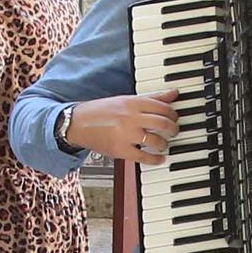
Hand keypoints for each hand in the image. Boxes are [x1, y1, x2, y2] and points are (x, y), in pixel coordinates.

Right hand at [62, 92, 179, 163]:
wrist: (77, 123)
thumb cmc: (101, 111)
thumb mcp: (125, 100)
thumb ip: (151, 98)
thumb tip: (173, 93)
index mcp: (132, 102)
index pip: (162, 107)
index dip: (173, 113)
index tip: (175, 117)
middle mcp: (130, 118)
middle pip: (163, 123)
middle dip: (173, 128)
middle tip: (174, 131)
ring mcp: (126, 135)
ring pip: (156, 141)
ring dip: (165, 144)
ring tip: (164, 144)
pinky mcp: (121, 150)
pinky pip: (145, 157)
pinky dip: (156, 159)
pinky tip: (159, 158)